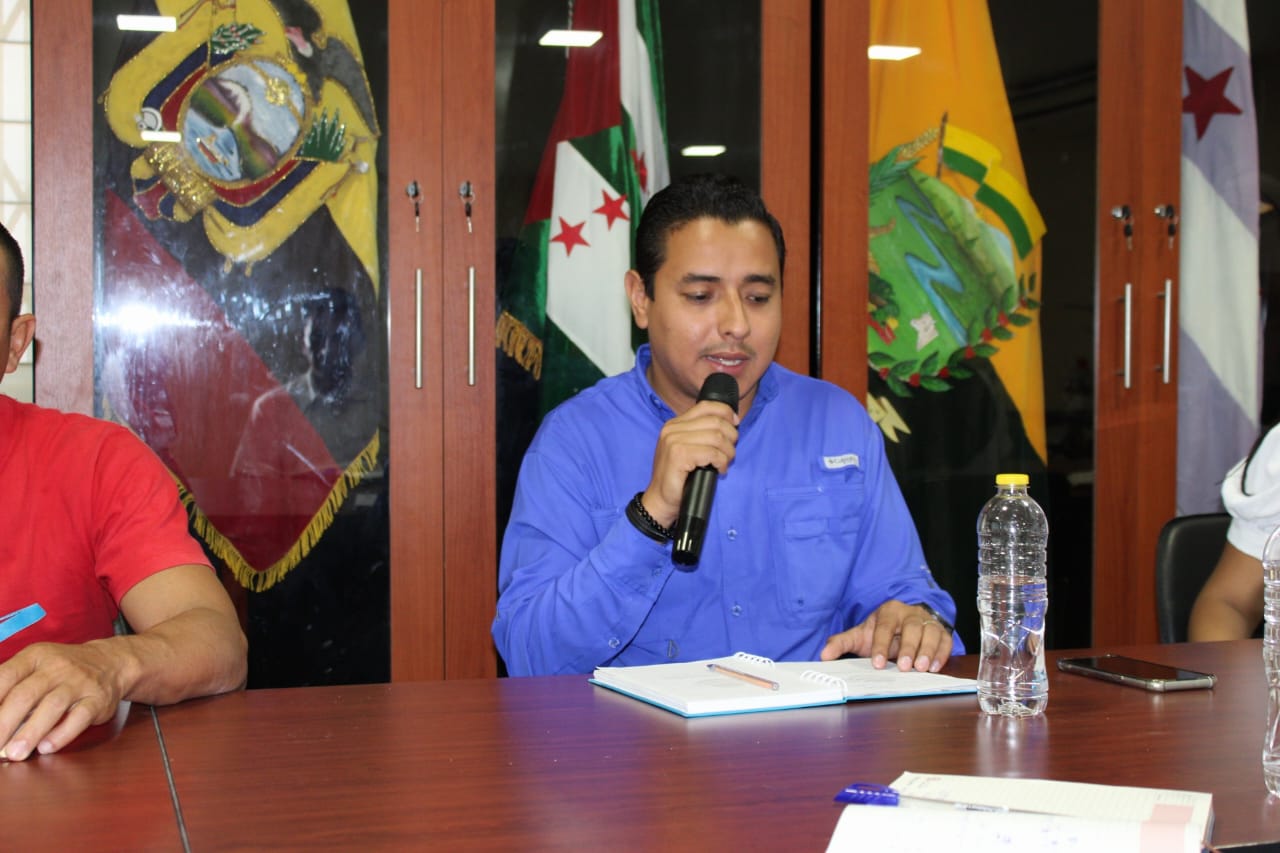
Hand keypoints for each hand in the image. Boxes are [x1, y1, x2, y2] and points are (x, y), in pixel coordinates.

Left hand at [0, 641, 126, 760]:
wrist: (111, 662)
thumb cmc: (62, 671)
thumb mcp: (35, 666)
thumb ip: (10, 687)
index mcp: (35, 656)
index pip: (5, 677)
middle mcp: (57, 667)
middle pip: (26, 695)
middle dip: (4, 724)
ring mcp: (80, 682)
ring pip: (53, 706)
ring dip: (30, 732)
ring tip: (14, 754)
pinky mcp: (99, 699)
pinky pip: (80, 717)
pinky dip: (62, 734)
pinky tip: (46, 747)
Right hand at [641, 398, 738, 526]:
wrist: (660, 500)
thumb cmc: (678, 478)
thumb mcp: (687, 449)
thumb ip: (700, 434)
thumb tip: (730, 423)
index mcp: (674, 424)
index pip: (706, 406)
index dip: (726, 412)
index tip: (735, 425)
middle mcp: (672, 429)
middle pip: (715, 421)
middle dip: (731, 437)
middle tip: (729, 453)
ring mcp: (674, 441)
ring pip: (717, 437)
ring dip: (728, 452)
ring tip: (724, 463)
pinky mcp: (679, 455)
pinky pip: (712, 452)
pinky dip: (721, 462)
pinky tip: (719, 470)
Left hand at [820, 600, 953, 672]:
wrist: (904, 621)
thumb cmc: (882, 631)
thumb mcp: (861, 635)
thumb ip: (842, 643)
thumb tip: (823, 655)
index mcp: (889, 611)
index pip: (885, 626)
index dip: (881, 644)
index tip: (876, 663)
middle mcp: (910, 614)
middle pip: (912, 627)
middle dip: (908, 647)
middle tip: (904, 667)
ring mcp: (927, 622)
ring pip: (931, 632)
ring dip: (928, 651)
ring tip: (921, 669)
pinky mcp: (941, 631)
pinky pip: (945, 640)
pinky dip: (942, 653)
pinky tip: (934, 667)